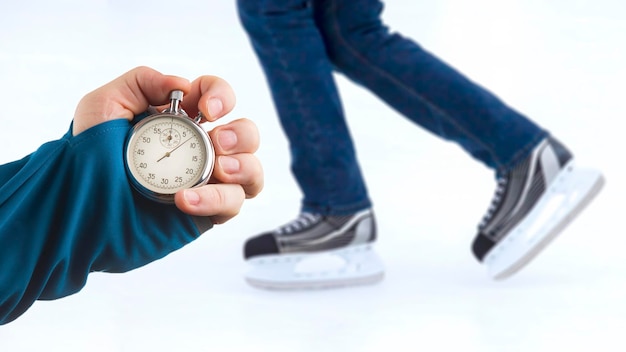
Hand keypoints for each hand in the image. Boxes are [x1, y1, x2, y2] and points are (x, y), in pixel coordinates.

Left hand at [73, 66, 262, 223]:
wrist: (77, 211)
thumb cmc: (86, 158)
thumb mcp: (104, 106)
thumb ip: (141, 82)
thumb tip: (182, 86)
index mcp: (181, 121)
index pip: (218, 97)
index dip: (221, 96)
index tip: (205, 109)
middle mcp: (200, 150)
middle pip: (246, 134)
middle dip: (240, 134)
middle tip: (217, 142)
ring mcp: (207, 182)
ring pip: (251, 171)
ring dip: (244, 167)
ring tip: (220, 170)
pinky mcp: (206, 213)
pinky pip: (232, 204)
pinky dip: (216, 199)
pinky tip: (185, 200)